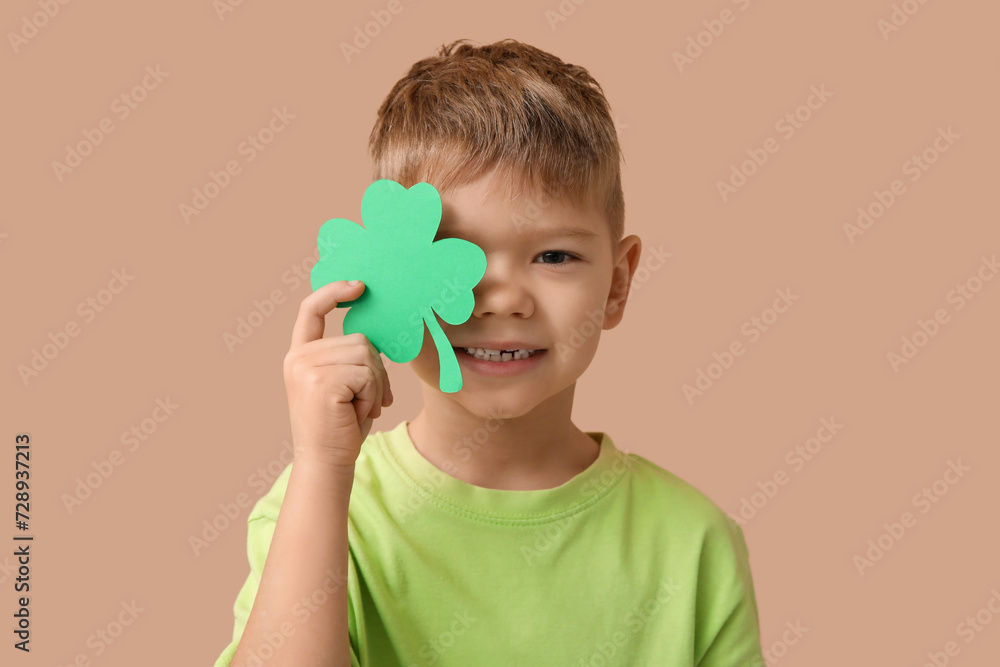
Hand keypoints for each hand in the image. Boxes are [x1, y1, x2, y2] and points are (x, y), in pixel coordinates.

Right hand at [282, 281, 392, 467]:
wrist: (326, 462)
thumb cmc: (341, 426)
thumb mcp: (343, 384)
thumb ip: (350, 357)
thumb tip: (378, 337)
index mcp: (300, 355)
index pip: (311, 310)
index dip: (334, 292)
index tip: (359, 285)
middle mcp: (298, 357)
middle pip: (359, 340)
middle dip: (375, 371)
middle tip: (367, 401)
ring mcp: (306, 368)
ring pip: (367, 356)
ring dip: (376, 385)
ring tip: (360, 408)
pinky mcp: (321, 382)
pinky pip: (368, 374)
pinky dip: (373, 395)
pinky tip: (358, 412)